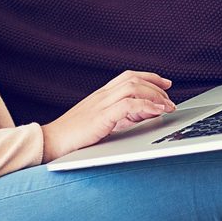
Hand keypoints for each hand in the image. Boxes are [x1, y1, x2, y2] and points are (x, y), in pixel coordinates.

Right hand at [41, 71, 175, 161]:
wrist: (50, 143)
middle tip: (170, 99)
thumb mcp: (99, 124)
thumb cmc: (72, 138)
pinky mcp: (100, 117)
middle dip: (156, 86)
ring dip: (154, 96)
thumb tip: (141, 116)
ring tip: (167, 106)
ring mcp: (100, 104)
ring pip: (133, 87)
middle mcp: (101, 96)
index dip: (149, 78)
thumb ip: (118, 118)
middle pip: (133, 79)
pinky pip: (128, 104)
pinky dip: (146, 106)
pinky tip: (156, 112)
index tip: (165, 84)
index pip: (127, 77)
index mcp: (100, 96)